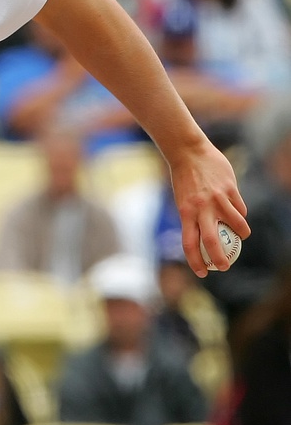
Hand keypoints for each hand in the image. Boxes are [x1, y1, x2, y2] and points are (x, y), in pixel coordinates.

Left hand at [168, 140, 250, 276]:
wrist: (188, 152)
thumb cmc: (184, 178)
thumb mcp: (183, 200)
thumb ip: (192, 216)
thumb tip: (201, 236)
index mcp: (185, 212)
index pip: (189, 244)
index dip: (195, 261)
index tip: (202, 273)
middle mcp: (200, 208)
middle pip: (211, 241)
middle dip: (220, 258)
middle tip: (225, 267)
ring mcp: (217, 199)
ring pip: (237, 225)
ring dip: (242, 234)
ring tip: (241, 236)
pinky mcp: (230, 190)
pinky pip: (240, 208)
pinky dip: (241, 214)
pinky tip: (238, 213)